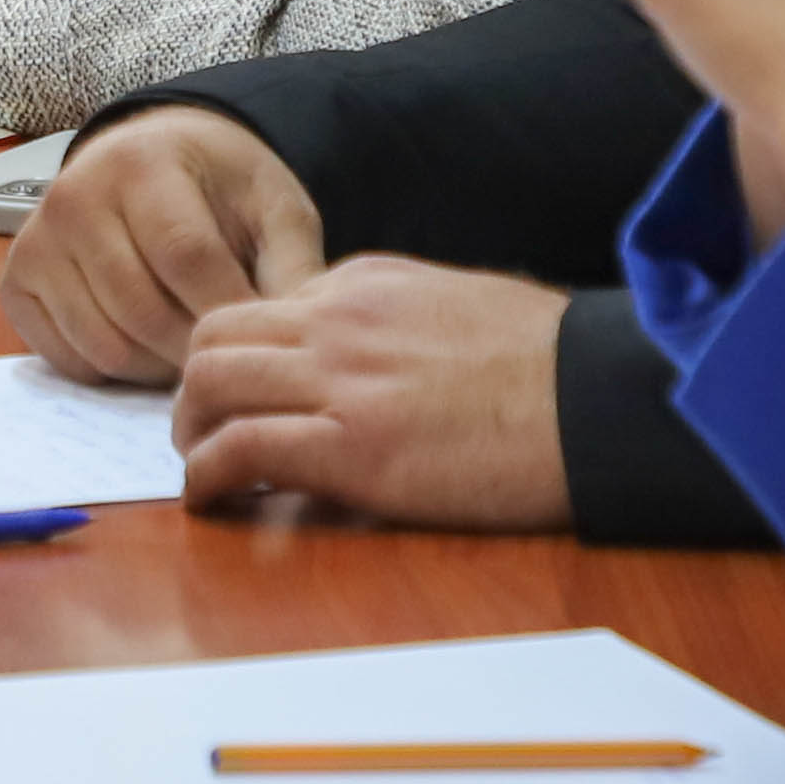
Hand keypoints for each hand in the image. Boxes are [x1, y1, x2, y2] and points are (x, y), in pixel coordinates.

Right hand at [0, 108, 326, 384]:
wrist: (151, 158)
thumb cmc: (219, 186)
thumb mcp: (272, 206)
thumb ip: (293, 268)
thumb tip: (297, 340)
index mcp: (143, 163)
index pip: (187, 258)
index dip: (229, 312)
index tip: (262, 342)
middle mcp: (75, 196)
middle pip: (143, 311)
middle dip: (196, 350)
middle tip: (228, 354)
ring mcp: (37, 240)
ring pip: (106, 346)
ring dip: (158, 366)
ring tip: (190, 343)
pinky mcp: (16, 281)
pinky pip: (70, 360)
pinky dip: (115, 370)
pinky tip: (145, 340)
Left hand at [167, 259, 570, 529]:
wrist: (594, 397)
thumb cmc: (552, 364)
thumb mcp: (463, 306)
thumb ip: (401, 321)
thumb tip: (376, 355)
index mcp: (368, 282)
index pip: (266, 307)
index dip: (245, 356)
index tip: (248, 396)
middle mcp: (340, 319)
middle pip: (215, 335)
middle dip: (195, 386)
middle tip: (204, 429)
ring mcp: (341, 380)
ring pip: (210, 384)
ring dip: (190, 429)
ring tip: (202, 467)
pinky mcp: (351, 448)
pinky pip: (240, 451)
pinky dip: (207, 478)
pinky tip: (212, 502)